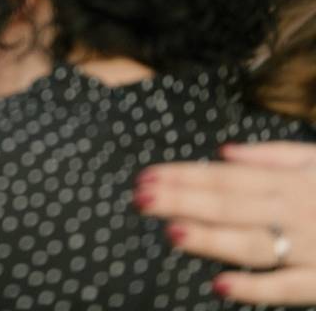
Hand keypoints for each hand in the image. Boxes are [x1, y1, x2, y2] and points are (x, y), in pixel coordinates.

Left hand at [135, 141, 315, 305]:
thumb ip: (274, 154)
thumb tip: (224, 151)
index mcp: (288, 183)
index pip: (225, 178)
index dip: (183, 176)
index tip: (146, 177)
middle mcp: (293, 213)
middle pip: (229, 206)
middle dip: (182, 201)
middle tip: (141, 199)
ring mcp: (309, 249)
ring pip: (252, 245)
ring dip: (211, 239)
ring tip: (172, 231)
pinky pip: (288, 288)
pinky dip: (256, 288)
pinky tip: (220, 285)